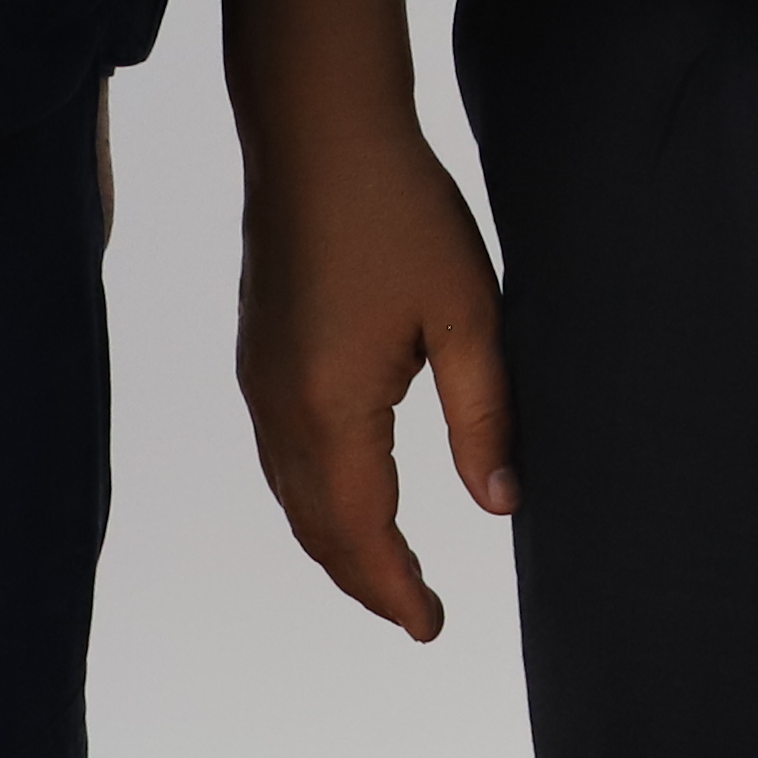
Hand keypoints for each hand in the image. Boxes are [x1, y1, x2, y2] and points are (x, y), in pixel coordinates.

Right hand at [238, 116, 513, 639]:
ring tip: (386, 568)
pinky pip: (280, 455)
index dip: (397, 589)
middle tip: (415, 612)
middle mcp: (281, 409)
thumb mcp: (467, 315)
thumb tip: (499, 503)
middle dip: (365, 579)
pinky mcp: (259, 353)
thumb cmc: (398, 210)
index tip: (430, 627)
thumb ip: (484, 416)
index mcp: (333, 411)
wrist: (317, 129)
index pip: (364, 534)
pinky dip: (313, 497)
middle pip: (319, 529)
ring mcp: (260, 381)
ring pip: (293, 495)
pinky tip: (345, 491)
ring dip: (336, 542)